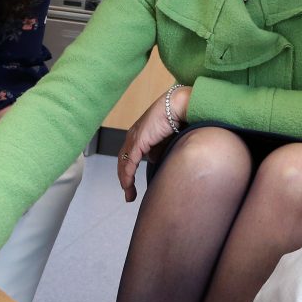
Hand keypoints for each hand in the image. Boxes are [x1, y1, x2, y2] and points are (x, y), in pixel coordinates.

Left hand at [116, 85, 188, 201]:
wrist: (178, 106)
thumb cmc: (176, 119)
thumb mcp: (166, 140)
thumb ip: (159, 150)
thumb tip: (156, 162)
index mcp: (138, 134)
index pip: (128, 156)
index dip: (128, 171)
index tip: (131, 186)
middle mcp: (133, 136)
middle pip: (123, 162)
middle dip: (125, 180)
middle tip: (129, 195)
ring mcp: (134, 139)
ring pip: (124, 164)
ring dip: (125, 181)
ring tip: (129, 195)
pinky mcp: (138, 142)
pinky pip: (129, 163)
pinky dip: (127, 176)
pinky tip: (128, 186)